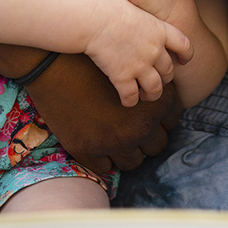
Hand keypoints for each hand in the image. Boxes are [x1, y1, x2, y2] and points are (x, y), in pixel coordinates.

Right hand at [26, 51, 181, 172]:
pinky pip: (106, 168)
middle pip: (157, 144)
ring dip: (127, 151)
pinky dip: (104, 158)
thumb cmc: (96, 59)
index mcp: (155, 103)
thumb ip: (152, 84)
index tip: (151, 114)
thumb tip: (161, 100)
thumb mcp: (133, 66)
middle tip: (133, 127)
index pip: (172, 119)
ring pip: (134, 161)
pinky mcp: (88, 151)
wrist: (54, 64)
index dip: (162, 117)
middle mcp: (139, 126)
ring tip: (116, 136)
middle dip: (147, 137)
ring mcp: (114, 142)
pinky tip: (97, 141)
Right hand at [86, 0, 192, 106]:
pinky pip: (131, 97)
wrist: (94, 16)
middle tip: (156, 80)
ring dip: (151, 95)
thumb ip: (142, 22)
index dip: (186, 55)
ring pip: (155, 89)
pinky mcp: (123, 77)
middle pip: (168, 71)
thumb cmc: (108, 6)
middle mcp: (154, 50)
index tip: (183, 61)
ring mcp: (140, 65)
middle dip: (164, 79)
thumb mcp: (135, 8)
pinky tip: (126, 100)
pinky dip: (130, 101)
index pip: (184, 45)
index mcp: (160, 30)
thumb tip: (136, 25)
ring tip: (144, 95)